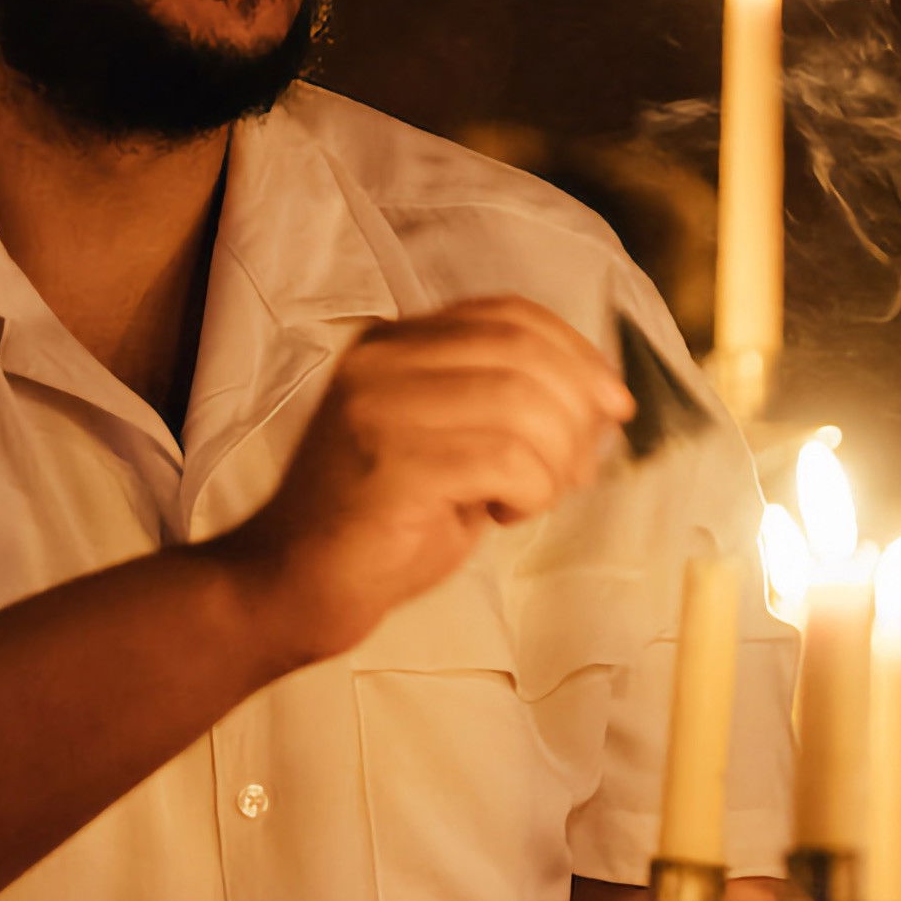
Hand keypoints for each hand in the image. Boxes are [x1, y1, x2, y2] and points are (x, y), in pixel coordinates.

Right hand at [215, 296, 629, 662]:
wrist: (288, 585)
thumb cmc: (382, 522)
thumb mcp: (450, 442)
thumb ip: (506, 405)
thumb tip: (602, 399)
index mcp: (396, 341)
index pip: (510, 314)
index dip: (576, 353)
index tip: (613, 404)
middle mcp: (382, 359)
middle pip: (524, 354)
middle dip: (575, 414)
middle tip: (576, 470)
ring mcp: (380, 406)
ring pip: (522, 406)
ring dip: (554, 461)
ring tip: (531, 498)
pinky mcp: (390, 463)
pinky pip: (506, 459)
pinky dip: (530, 490)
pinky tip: (505, 513)